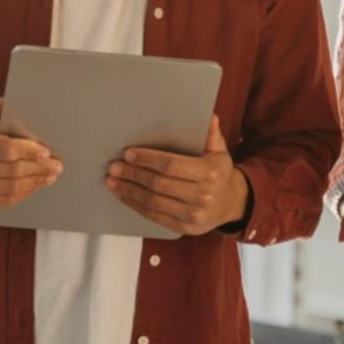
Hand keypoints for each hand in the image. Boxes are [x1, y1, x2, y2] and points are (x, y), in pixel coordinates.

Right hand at [0, 98, 61, 209]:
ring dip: (35, 183)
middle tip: (56, 166)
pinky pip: (5, 201)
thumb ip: (1, 111)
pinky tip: (35, 186)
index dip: (29, 152)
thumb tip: (19, 100)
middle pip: (12, 171)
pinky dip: (24, 194)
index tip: (46, 152)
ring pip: (11, 188)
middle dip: (39, 169)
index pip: (6, 149)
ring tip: (50, 176)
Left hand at [108, 116, 248, 235]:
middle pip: (159, 184)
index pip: (171, 165)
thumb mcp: (219, 151)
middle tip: (113, 167)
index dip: (147, 160)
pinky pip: (155, 216)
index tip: (128, 154)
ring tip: (111, 181)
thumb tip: (209, 116)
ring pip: (153, 202)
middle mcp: (202, 195)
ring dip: (129, 191)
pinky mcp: (184, 227)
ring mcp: (193, 214)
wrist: (232, 204)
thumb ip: (211, 135)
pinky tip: (123, 195)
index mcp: (209, 173)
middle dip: (133, 175)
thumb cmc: (219, 173)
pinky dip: (135, 205)